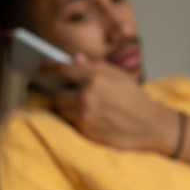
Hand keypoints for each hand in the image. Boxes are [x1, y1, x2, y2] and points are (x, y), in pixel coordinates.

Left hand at [40, 54, 177, 152]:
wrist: (149, 124)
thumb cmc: (135, 98)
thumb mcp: (119, 75)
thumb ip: (95, 66)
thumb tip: (75, 59)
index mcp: (94, 77)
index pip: (62, 69)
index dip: (48, 67)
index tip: (39, 67)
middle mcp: (86, 95)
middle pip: (56, 94)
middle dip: (57, 94)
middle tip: (61, 94)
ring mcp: (85, 114)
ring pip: (62, 111)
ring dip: (66, 108)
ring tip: (77, 107)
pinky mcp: (87, 130)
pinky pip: (72, 123)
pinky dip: (76, 120)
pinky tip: (88, 118)